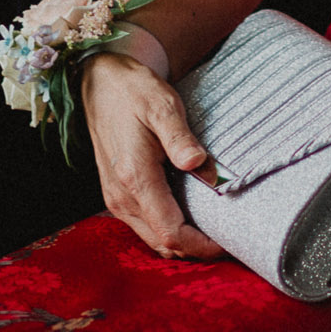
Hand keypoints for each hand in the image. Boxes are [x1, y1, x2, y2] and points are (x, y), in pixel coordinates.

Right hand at [81, 51, 222, 259]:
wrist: (101, 83)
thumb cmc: (134, 91)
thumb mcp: (162, 104)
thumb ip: (179, 137)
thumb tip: (198, 164)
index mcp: (135, 177)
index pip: (170, 232)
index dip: (201, 245)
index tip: (229, 241)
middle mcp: (121, 196)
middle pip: (162, 243)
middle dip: (196, 248)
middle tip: (229, 236)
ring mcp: (116, 198)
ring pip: (153, 238)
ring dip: (182, 240)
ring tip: (214, 227)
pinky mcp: (117, 194)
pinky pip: (145, 226)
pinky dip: (168, 228)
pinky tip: (190, 213)